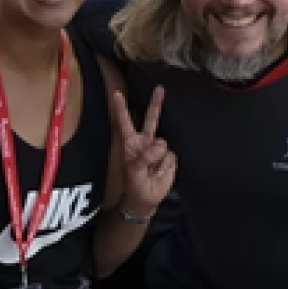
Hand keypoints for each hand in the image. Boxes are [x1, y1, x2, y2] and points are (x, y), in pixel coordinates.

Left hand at [109, 87, 177, 214]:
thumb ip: (144, 158)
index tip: (116, 94)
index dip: (121, 109)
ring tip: (151, 170)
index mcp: (131, 143)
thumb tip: (159, 146)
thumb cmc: (135, 184)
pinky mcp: (170, 156)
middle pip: (151, 119)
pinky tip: (160, 171)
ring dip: (157, 157)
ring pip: (162, 143)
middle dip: (156, 104)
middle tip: (160, 88)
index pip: (125, 123)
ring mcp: (158, 148)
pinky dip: (166, 165)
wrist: (147, 199)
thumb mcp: (134, 172)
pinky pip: (171, 156)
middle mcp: (145, 141)